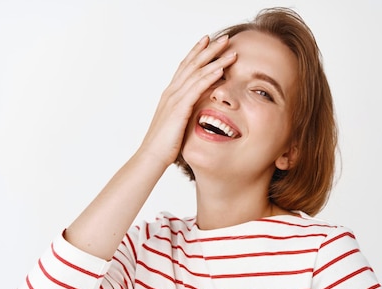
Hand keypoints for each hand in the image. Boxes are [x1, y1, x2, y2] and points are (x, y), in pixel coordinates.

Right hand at [139, 34, 236, 167]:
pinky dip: (209, 76)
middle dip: (209, 49)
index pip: (185, 67)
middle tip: (224, 37)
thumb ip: (187, 113)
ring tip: (229, 49)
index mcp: (171, 94)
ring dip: (214, 59)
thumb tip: (199, 109)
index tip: (209, 41)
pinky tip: (221, 69)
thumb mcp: (178, 124)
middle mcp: (171, 92)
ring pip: (196, 72)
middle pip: (192, 64)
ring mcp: (174, 99)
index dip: (197, 52)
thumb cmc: (165, 145)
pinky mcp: (179, 109)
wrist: (151, 157)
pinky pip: (196, 88)